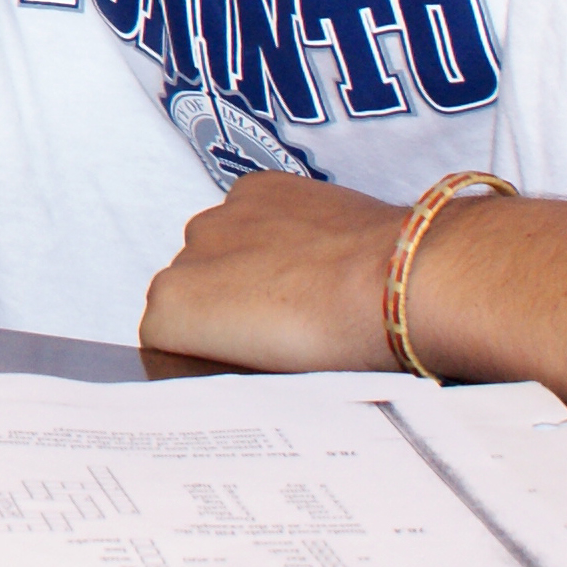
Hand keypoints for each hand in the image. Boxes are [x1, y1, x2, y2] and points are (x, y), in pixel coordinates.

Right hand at [139, 171, 404, 370]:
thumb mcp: (267, 379)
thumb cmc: (345, 344)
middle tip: (282, 327)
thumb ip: (221, 359)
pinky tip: (310, 250)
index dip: (210, 350)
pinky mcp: (256, 187)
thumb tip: (226, 352)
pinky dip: (268, 228)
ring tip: (304, 287)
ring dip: (244, 264)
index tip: (250, 357)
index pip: (164, 338)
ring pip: (216, 249)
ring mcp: (219, 216)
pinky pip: (245, 213)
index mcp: (171, 312)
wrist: (402, 284)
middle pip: (189, 290)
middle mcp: (180, 257)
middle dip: (224, 305)